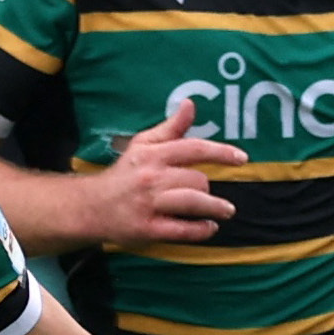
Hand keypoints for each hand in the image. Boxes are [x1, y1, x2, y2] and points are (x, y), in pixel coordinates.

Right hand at [83, 99, 247, 243]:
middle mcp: (152, 178)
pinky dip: (201, 230)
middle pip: (197, 180)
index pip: (194, 149)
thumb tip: (190, 104)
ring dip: (215, 208)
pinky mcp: (148, 229)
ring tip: (226, 211)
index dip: (221, 152)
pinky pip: (183, 230)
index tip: (242, 158)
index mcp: (153, 155)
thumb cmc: (124, 174)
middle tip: (206, 192)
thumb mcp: (143, 146)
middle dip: (206, 187)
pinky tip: (209, 227)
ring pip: (193, 202)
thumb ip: (170, 128)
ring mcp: (150, 205)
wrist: (91, 207)